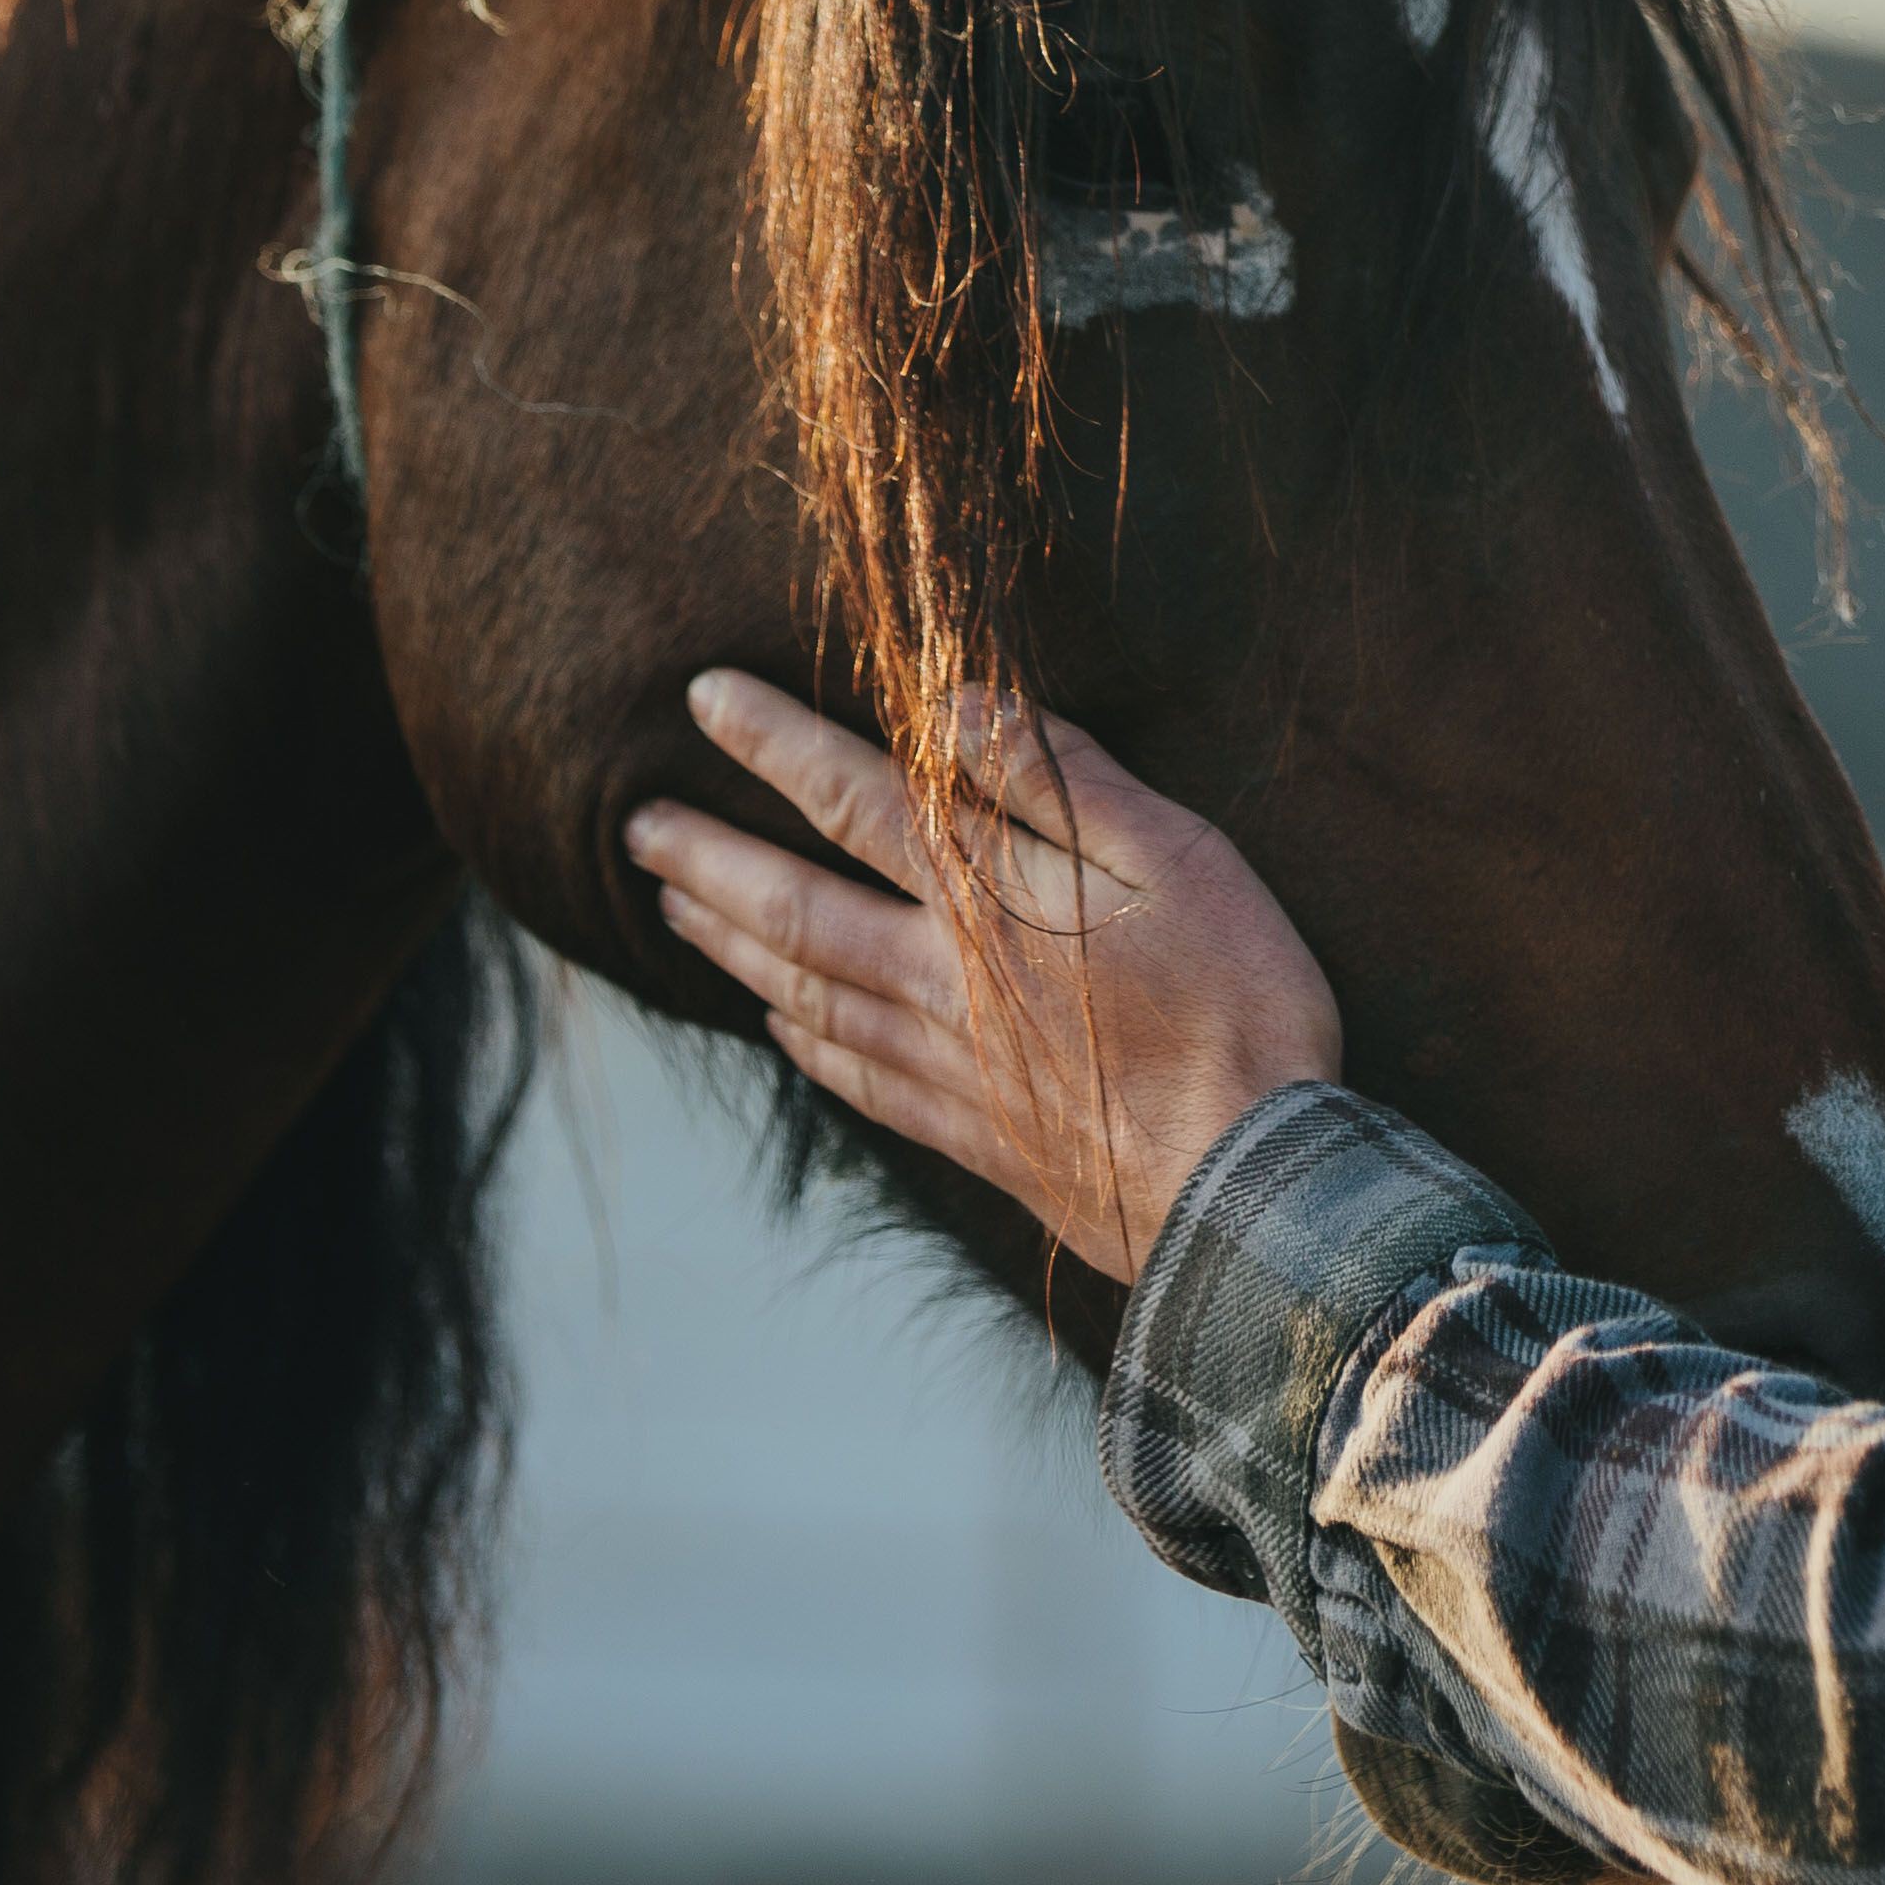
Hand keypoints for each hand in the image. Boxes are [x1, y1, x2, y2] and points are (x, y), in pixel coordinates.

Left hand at [628, 670, 1342, 1281]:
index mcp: (988, 901)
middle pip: (794, 908)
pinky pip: (854, 1079)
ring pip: (805, 993)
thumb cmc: (1235, 1002)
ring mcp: (947, 1065)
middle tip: (638, 826)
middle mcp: (941, 981)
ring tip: (673, 907)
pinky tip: (777, 1025)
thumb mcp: (1176, 857)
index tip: (704, 700)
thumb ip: (1061, 782)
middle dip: (709, 859)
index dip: (775, 745)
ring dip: (729, 945)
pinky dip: (801, 1042)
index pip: (856, 800)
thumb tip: (955, 707)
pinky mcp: (971, 1132)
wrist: (1246, 1184)